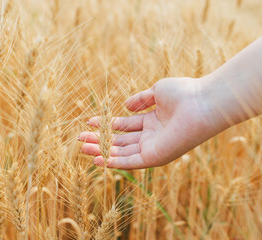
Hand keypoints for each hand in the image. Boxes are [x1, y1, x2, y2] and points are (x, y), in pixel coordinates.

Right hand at [78, 77, 218, 168]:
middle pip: (119, 140)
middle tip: (80, 138)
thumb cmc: (183, 93)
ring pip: (121, 152)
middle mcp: (151, 136)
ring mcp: (152, 147)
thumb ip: (141, 99)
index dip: (105, 124)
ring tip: (82, 148)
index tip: (88, 121)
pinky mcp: (155, 157)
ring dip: (102, 151)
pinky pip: (131, 162)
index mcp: (151, 121)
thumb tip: (125, 105)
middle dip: (99, 139)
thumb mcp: (157, 91)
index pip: (123, 126)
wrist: (201, 103)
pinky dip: (114, 162)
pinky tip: (98, 159)